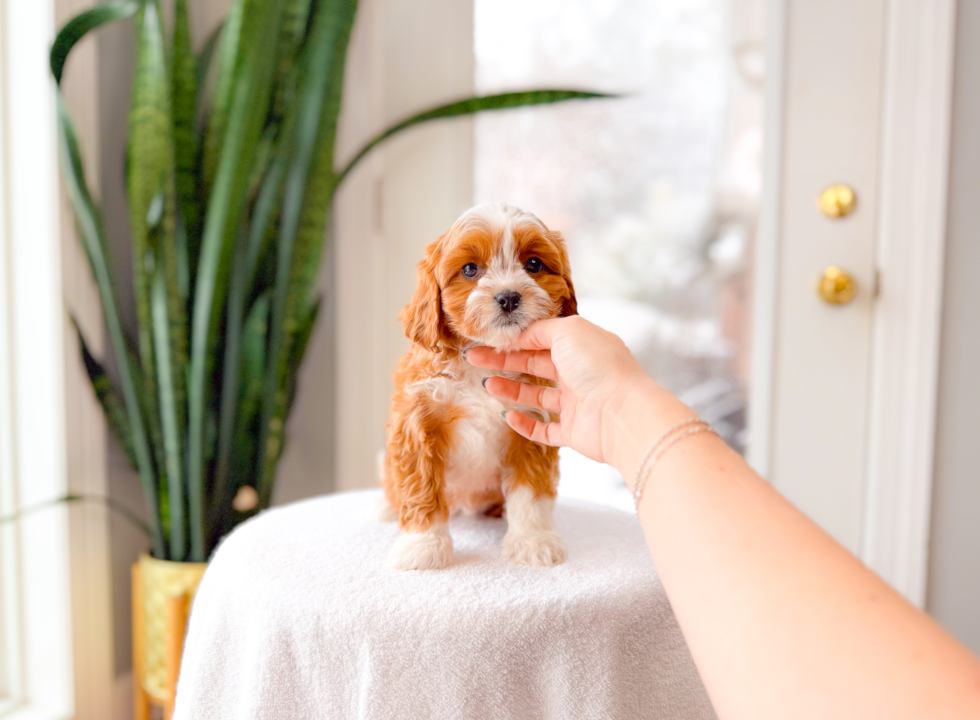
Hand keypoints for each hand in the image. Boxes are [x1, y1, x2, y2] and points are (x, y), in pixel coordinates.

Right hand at [466, 316, 655, 466]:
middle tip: (473, 359)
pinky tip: (507, 416)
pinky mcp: (574, 432)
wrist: (623, 413)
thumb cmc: (599, 367)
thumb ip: (541, 330)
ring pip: (537, 396)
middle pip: (535, 365)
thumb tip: (521, 334)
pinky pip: (545, 429)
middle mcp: (580, 372)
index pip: (542, 339)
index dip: (514, 339)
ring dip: (511, 390)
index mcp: (581, 346)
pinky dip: (525, 424)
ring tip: (488, 385)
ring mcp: (577, 403)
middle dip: (504, 362)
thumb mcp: (568, 332)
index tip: (487, 339)